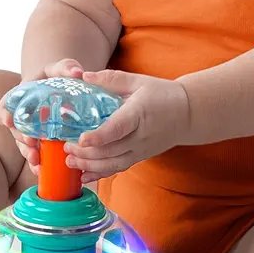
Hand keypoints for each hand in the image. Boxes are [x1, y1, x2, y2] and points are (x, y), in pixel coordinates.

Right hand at [0, 58, 83, 175]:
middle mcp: (22, 117)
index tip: (8, 120)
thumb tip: (78, 73)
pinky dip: (39, 164)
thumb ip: (66, 67)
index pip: (5, 106)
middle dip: (21, 138)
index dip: (4, 113)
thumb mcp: (60, 68)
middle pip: (15, 130)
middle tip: (30, 143)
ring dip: (29, 154)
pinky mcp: (41, 143)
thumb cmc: (57, 77)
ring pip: (24, 146)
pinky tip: (42, 171)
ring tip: (37, 161)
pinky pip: (36, 155)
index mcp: (21, 97)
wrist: (63, 89)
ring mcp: (30, 132)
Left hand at [62, 69, 190, 181]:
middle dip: (86, 153)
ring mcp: (140, 150)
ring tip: (69, 162)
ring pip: (113, 164)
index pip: (118, 128)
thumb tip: (83, 77)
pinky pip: (118, 169)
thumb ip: (111, 79)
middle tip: (66, 147)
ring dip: (90, 165)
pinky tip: (84, 176)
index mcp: (139, 113)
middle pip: (111, 150)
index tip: (82, 139)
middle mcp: (140, 136)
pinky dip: (100, 174)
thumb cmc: (162, 95)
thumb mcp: (138, 81)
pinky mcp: (139, 157)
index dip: (99, 136)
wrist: (188, 114)